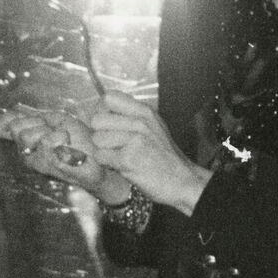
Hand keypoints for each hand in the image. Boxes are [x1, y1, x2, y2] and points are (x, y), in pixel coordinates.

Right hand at [0, 108, 129, 203]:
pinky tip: (67, 142)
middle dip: (38, 124)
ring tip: (63, 138)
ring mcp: (40, 161)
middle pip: (18, 129)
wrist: (100, 154)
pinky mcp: (53, 165)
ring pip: (30, 136)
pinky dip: (60, 138)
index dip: (18, 118)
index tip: (38, 122)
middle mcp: (28, 154)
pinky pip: (48, 143)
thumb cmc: (78, 139)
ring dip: (50, 131)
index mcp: (27, 143)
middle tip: (54, 131)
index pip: (8, 125)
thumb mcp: (52, 122)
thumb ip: (28, 119)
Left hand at [88, 91, 210, 215]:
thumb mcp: (152, 126)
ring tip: (119, 156)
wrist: (181, 179)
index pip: (108, 97)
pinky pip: (100, 156)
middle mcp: (140, 121)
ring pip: (97, 139)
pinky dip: (106, 164)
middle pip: (97, 120)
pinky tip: (120, 166)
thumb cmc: (162, 156)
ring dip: (103, 151)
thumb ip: (129, 116)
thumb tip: (101, 111)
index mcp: (144, 111)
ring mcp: (135, 139)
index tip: (107, 125)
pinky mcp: (129, 158)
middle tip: (111, 145)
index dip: (101, 112)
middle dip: (99, 134)